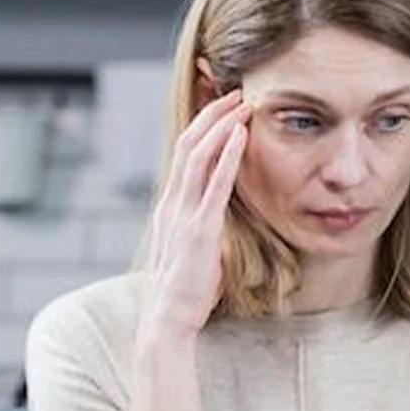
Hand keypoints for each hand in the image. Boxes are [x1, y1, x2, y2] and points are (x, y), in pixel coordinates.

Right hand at [140, 89, 251, 341]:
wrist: (168, 318)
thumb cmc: (187, 288)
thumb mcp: (196, 246)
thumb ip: (204, 222)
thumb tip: (222, 208)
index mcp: (171, 205)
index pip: (185, 154)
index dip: (203, 126)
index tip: (223, 106)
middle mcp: (172, 203)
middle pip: (189, 144)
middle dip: (212, 114)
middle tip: (236, 92)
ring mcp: (183, 214)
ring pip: (197, 155)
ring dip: (221, 125)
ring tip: (242, 103)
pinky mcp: (199, 230)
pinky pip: (214, 185)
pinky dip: (228, 156)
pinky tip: (241, 135)